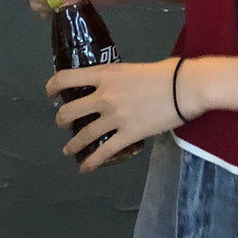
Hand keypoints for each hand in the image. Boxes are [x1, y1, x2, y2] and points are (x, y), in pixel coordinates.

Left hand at [46, 58, 205, 172]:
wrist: (185, 88)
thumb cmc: (167, 73)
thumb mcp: (134, 68)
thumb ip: (119, 78)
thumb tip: (119, 85)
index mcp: (105, 75)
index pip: (66, 79)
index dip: (52, 87)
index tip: (51, 94)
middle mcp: (103, 96)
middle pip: (68, 111)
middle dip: (61, 119)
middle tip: (64, 123)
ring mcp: (114, 117)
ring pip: (82, 135)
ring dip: (73, 144)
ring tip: (70, 149)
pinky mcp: (128, 135)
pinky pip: (104, 152)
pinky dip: (91, 162)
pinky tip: (85, 168)